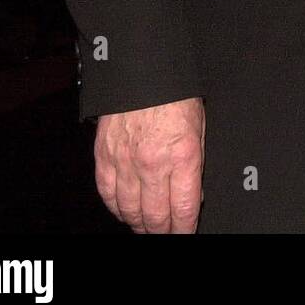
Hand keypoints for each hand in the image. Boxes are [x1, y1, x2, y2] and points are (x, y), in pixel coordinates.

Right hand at [94, 97, 205, 232]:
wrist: (143, 71)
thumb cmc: (175, 96)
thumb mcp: (199, 128)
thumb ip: (194, 165)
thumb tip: (192, 196)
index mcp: (183, 155)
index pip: (184, 208)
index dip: (185, 228)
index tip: (186, 233)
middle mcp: (153, 163)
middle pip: (155, 216)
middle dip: (162, 231)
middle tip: (166, 233)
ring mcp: (125, 162)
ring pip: (129, 211)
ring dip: (139, 223)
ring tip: (146, 226)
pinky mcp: (104, 157)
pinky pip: (108, 195)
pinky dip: (116, 208)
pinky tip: (124, 211)